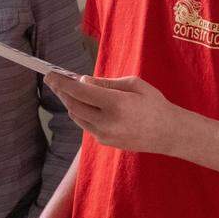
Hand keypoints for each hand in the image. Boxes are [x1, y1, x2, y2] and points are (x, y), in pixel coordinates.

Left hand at [44, 74, 182, 154]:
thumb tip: (84, 81)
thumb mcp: (134, 84)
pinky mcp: (104, 142)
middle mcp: (106, 122)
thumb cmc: (154, 104)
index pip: (80, 91)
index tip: (50, 75)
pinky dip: (82, 113)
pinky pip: (86, 125)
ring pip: (76, 116)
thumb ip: (107, 83)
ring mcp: (104, 135)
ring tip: (69, 91)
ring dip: (71, 103)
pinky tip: (85, 105)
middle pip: (73, 105)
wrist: (168, 133)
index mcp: (115, 104)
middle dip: (62, 92)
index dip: (62, 82)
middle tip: (55, 81)